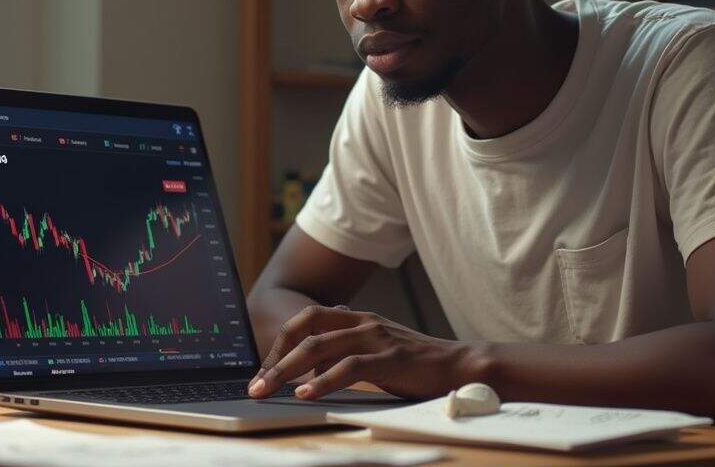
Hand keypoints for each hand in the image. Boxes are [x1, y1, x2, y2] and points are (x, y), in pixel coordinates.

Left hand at [247, 305, 488, 400]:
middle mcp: (362, 321)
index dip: (280, 343)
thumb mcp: (375, 352)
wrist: (459, 364)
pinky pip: (348, 368)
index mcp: (357, 318)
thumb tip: (309, 371)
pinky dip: (323, 381)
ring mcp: (375, 337)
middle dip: (273, 357)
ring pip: (318, 347)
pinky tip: (305, 394)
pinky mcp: (389, 357)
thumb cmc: (415, 364)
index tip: (264, 371)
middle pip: (304, 330)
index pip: (306, 320)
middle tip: (255, 384)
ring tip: (266, 390)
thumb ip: (345, 354)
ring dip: (285, 370)